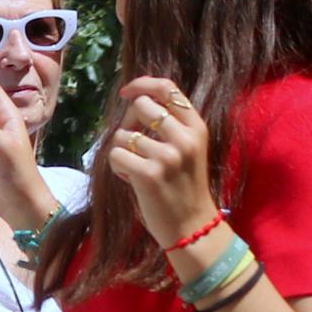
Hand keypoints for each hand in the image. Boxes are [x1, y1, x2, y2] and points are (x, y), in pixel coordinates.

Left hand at [106, 75, 221, 248]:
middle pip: (140, 106)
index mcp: (197, 127)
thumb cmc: (183, 187)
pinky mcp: (149, 174)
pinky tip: (132, 180)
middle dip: (128, 123)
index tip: (127, 92)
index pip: (167, 88)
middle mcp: (185, 137)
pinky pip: (115, 155)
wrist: (193, 226)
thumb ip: (169, 125)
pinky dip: (117, 167)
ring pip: (122, 134)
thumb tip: (134, 101)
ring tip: (137, 168)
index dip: (142, 84)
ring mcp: (168, 156)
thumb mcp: (187, 149)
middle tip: (133, 145)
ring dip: (122, 151)